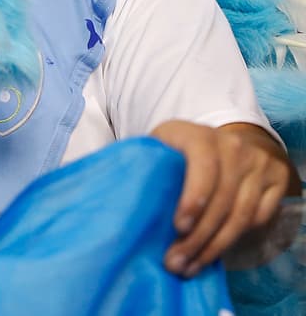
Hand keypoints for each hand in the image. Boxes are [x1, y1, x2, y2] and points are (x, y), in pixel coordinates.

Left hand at [150, 120, 297, 276]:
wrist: (224, 144)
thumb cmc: (180, 151)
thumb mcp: (161, 148)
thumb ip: (147, 166)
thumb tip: (124, 196)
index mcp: (198, 135)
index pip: (203, 166)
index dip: (193, 198)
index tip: (178, 227)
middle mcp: (232, 145)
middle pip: (222, 199)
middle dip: (199, 236)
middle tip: (176, 262)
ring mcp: (258, 162)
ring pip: (242, 214)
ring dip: (215, 246)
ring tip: (191, 266)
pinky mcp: (276, 179)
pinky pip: (259, 219)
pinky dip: (237, 240)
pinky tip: (214, 253)